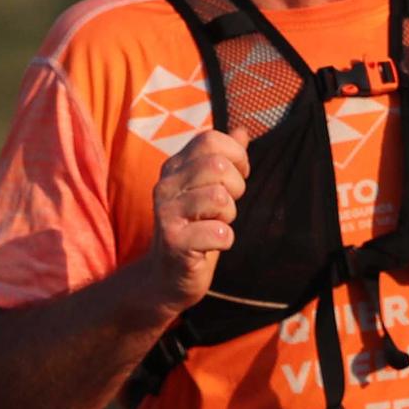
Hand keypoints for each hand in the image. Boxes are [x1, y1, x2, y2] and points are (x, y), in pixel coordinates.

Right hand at [147, 130, 249, 312]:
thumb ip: (225, 159)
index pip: (210, 139)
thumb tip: (241, 130)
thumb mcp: (209, 190)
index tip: (236, 178)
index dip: (236, 157)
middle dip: (236, 188)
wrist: (166, 277)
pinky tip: (212, 244)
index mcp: (175, 167)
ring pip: (220, 198)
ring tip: (216, 225)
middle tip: (226, 207)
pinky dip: (225, 240)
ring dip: (229, 216)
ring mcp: (167, 212)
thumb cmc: (195, 229)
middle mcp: (166, 185)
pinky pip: (219, 233)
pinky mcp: (174, 241)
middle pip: (218, 166)